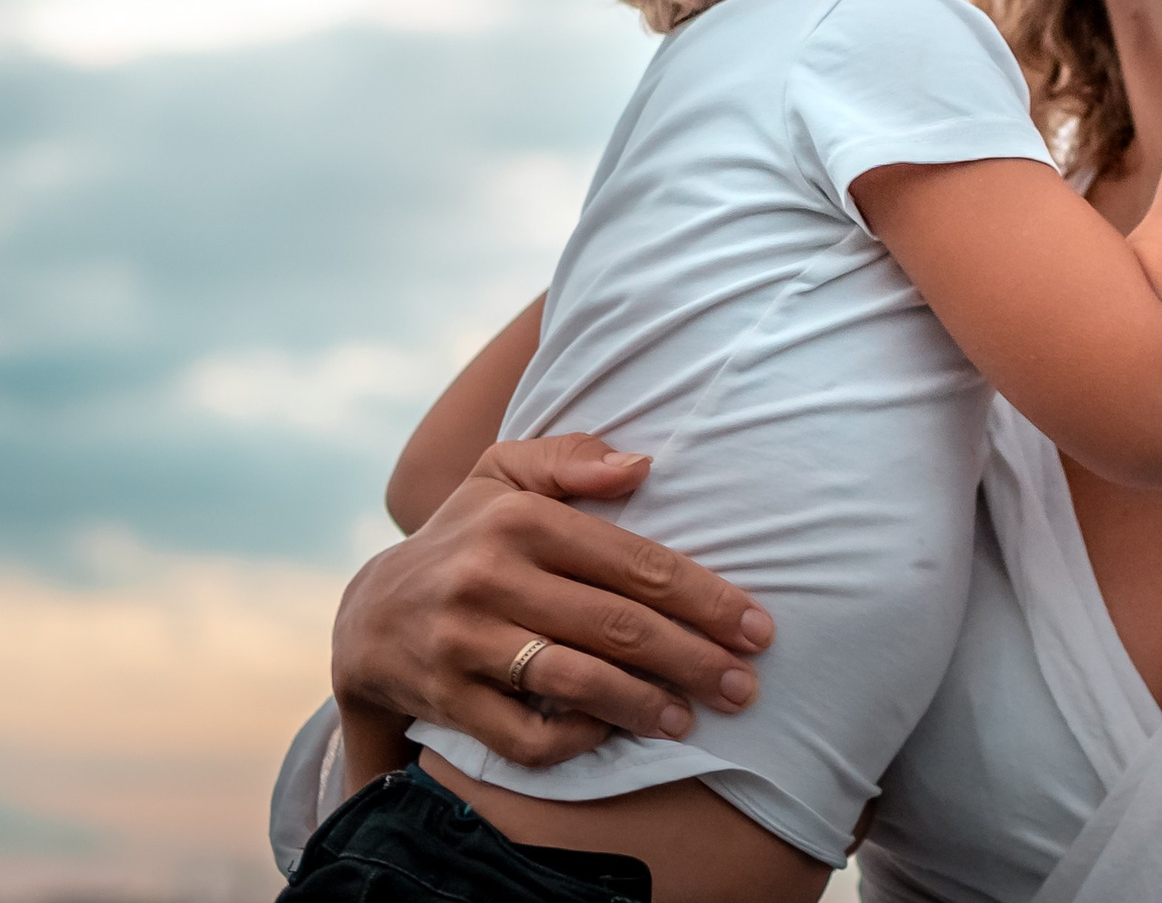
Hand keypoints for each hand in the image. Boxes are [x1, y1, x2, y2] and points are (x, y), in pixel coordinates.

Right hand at [331, 433, 773, 775]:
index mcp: (521, 519)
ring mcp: (464, 641)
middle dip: (693, 659)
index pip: (635, 563)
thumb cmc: (466, 537)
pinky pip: (523, 734)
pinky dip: (576, 739)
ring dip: (645, 705)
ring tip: (691, 720)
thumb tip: (642, 465)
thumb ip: (571, 460)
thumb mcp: (503, 474)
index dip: (705, 599)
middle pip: (616, 626)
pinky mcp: (445, 697)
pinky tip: (613, 732)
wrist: (365, 618)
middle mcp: (490, 577)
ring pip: (575, 681)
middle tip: (745, 686)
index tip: (758, 628)